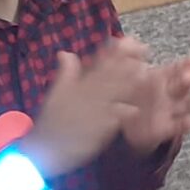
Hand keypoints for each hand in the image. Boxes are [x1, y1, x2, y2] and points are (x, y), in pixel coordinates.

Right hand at [27, 38, 147, 177]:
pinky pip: (113, 119)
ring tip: (144, 71)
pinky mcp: (98, 129)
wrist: (45, 148)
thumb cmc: (52, 121)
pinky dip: (124, 113)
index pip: (98, 63)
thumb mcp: (56, 92)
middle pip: (110, 74)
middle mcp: (87, 93)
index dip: (114, 50)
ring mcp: (94, 110)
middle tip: (143, 49)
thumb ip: (65, 72)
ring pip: (114, 93)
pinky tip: (135, 109)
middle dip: (127, 61)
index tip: (128, 40)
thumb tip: (65, 52)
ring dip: (129, 82)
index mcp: (78, 83)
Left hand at [121, 51, 189, 152]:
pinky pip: (177, 126)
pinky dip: (184, 124)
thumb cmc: (131, 96)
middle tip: (189, 74)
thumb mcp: (125, 75)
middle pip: (183, 85)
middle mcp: (171, 94)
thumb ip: (126, 56)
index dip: (187, 63)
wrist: (124, 125)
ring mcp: (170, 111)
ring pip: (189, 105)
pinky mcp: (165, 129)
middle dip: (187, 78)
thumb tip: (130, 41)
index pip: (178, 68)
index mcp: (163, 78)